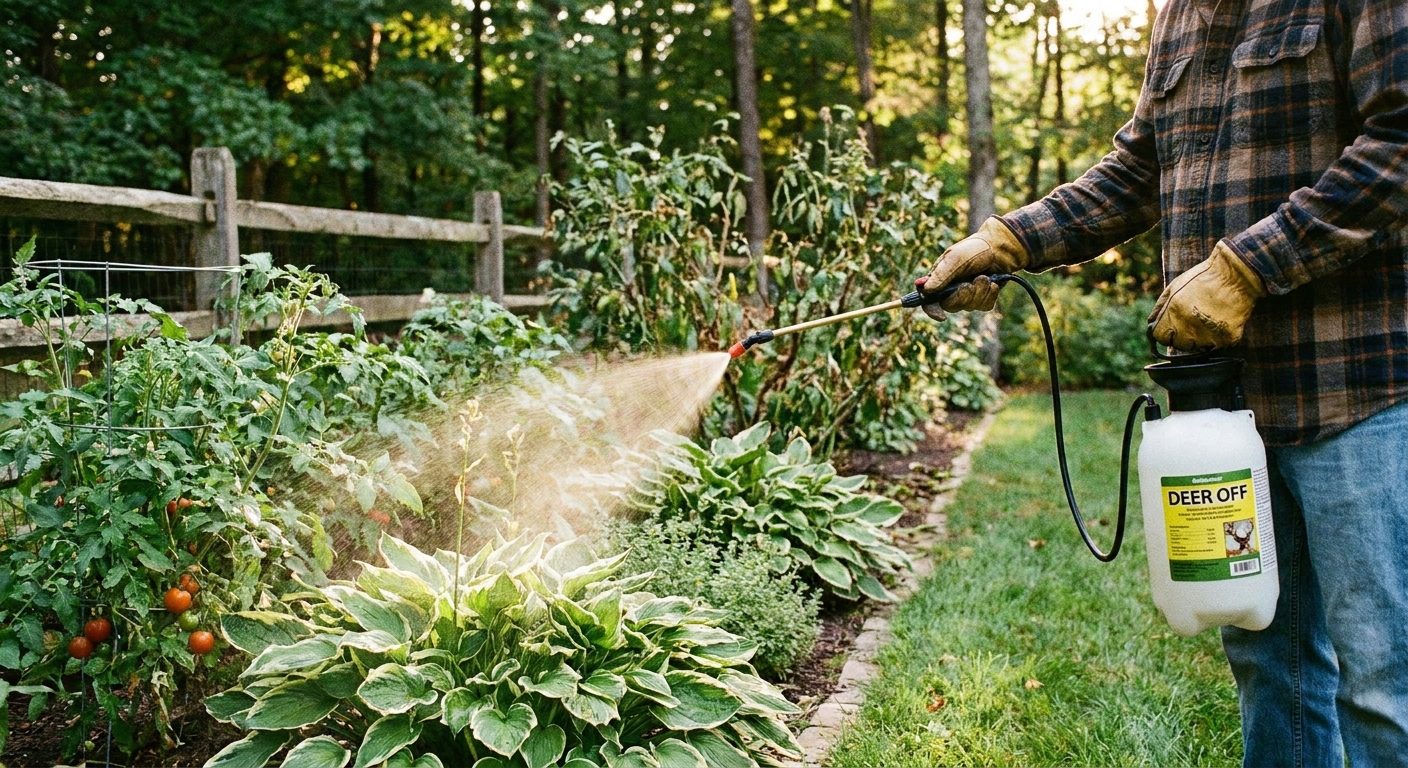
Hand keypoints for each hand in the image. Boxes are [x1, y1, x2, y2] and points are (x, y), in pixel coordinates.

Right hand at [920, 217, 1028, 319]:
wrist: (999, 248)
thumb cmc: (974, 250)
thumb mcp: (955, 259)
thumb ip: (940, 275)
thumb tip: (925, 290)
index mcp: (939, 280)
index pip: (929, 301)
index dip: (932, 310)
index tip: (941, 316)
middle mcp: (951, 290)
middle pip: (951, 306)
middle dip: (963, 295)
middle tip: (969, 283)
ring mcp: (967, 295)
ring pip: (970, 307)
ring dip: (979, 291)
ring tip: (984, 277)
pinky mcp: (983, 298)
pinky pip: (985, 306)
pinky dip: (990, 294)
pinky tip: (992, 283)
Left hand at [1148, 241, 1265, 350]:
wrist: (1237, 274)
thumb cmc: (1203, 278)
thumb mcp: (1175, 287)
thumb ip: (1160, 308)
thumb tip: (1150, 324)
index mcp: (1174, 313)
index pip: (1160, 337)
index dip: (1166, 332)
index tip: (1173, 327)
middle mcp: (1189, 327)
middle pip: (1179, 345)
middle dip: (1183, 336)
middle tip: (1195, 319)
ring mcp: (1208, 335)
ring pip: (1198, 347)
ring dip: (1201, 337)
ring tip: (1209, 317)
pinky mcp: (1226, 339)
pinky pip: (1217, 345)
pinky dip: (1219, 336)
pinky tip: (1222, 319)